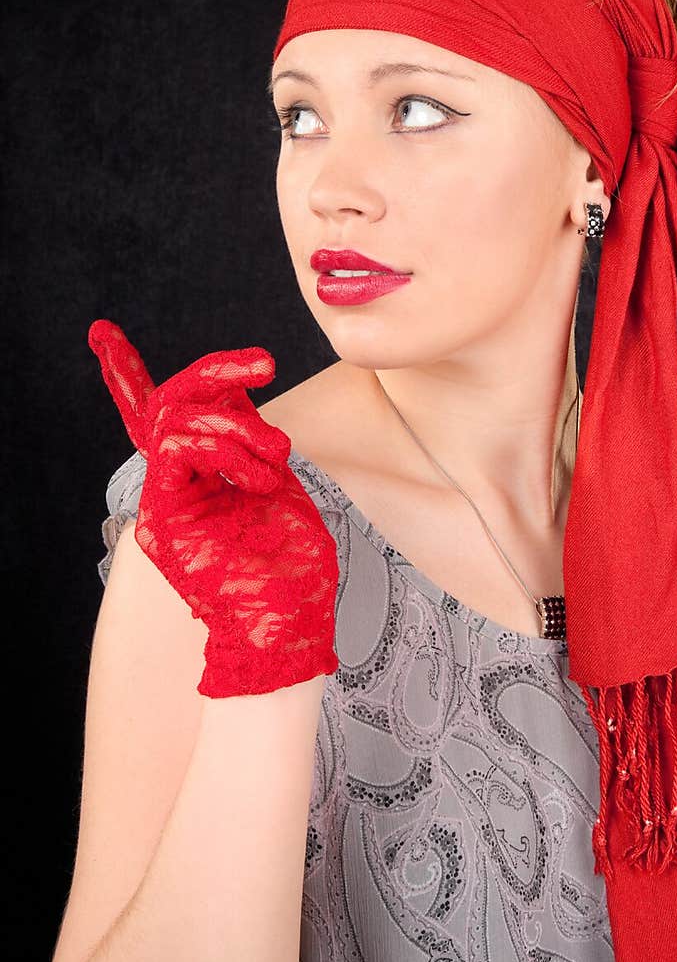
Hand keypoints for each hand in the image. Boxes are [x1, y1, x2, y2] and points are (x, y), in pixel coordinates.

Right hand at [88, 318, 338, 696]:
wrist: (289, 628)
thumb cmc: (293, 569)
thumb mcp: (278, 486)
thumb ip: (249, 442)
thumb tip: (237, 399)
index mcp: (201, 478)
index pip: (158, 416)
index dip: (124, 374)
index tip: (99, 332)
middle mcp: (174, 487)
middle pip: (171, 403)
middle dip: (215, 370)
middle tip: (264, 362)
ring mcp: (164, 501)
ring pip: (179, 419)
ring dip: (239, 426)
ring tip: (275, 459)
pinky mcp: (162, 516)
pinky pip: (178, 449)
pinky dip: (224, 448)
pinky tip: (256, 476)